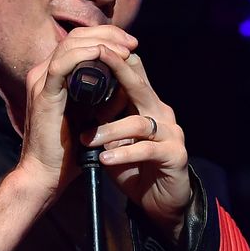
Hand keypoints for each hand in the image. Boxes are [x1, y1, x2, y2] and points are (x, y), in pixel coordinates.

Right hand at [16, 25, 137, 196]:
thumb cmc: (69, 151)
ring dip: (101, 42)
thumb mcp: (92, 117)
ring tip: (126, 49)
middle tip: (132, 43)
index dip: (105, 37)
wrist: (46, 175)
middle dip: (107, 34)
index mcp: (53, 76)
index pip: (78, 42)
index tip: (131, 45)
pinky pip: (62, 63)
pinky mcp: (42, 93)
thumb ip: (105, 98)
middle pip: (75, 36)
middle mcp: (43, 73)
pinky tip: (104, 54)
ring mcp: (40, 81)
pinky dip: (85, 55)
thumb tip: (128, 81)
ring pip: (70, 44)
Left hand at [79, 41, 192, 247]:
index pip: (134, 74)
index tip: (92, 48)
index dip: (116, 60)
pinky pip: (148, 150)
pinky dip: (125, 153)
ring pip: (139, 123)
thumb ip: (103, 117)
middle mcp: (161, 114)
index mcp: (147, 106)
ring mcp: (171, 134)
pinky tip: (106, 158)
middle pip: (140, 86)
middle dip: (118, 70)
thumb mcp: (114, 139)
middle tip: (96, 59)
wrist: (162, 203)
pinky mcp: (175, 156)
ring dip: (110, 130)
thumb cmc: (134, 168)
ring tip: (88, 139)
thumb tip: (74, 96)